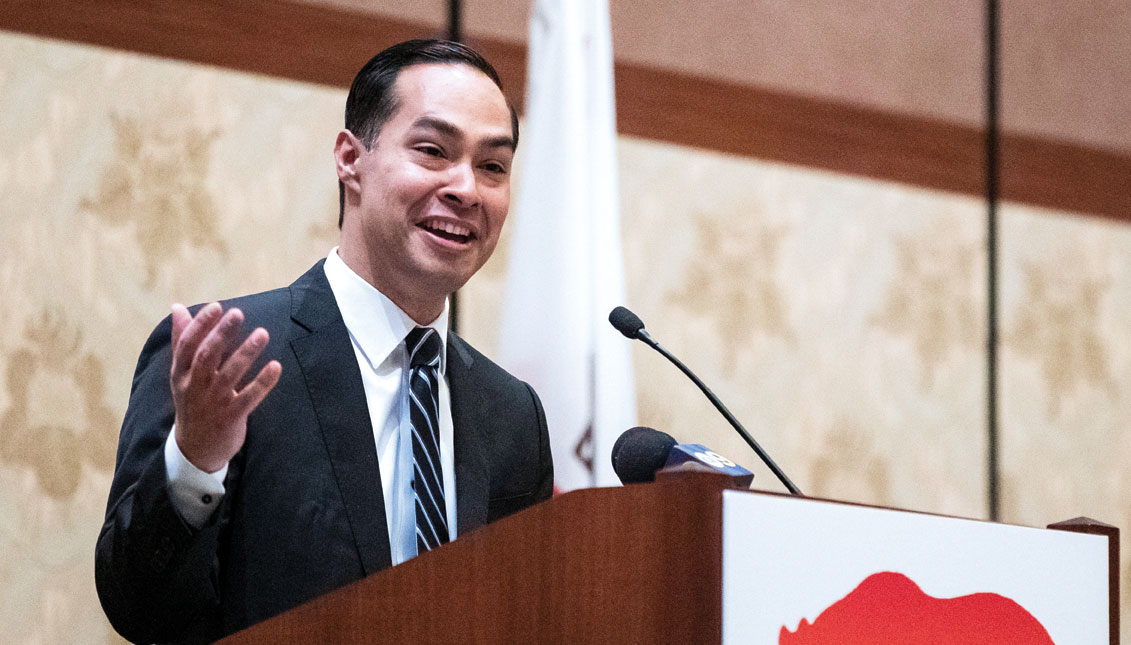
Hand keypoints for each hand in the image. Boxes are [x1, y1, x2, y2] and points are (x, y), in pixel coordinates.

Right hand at [169, 302, 281, 472]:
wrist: (194, 449)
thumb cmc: (191, 401)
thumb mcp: (181, 373)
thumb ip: (182, 340)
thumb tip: (178, 308)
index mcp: (180, 373)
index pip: (187, 345)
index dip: (200, 325)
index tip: (216, 306)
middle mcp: (194, 386)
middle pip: (206, 356)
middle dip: (221, 334)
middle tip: (238, 313)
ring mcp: (213, 403)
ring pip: (229, 375)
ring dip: (246, 353)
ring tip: (263, 333)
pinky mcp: (231, 418)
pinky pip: (249, 398)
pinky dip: (262, 383)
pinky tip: (276, 366)